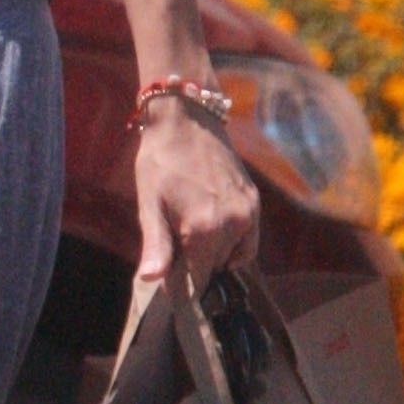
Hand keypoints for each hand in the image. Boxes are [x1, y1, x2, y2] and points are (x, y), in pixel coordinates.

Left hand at [133, 103, 260, 290]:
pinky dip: (233, 244)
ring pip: (234, 257)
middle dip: (196, 265)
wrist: (187, 119)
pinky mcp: (254, 203)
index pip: (198, 280)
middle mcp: (233, 225)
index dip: (180, 283)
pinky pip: (248, 241)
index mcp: (204, 229)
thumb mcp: (149, 203)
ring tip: (192, 230)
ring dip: (215, 254)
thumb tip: (150, 279)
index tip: (167, 277)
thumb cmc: (160, 161)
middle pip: (215, 269)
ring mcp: (248, 214)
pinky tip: (213, 228)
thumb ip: (156, 245)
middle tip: (175, 242)